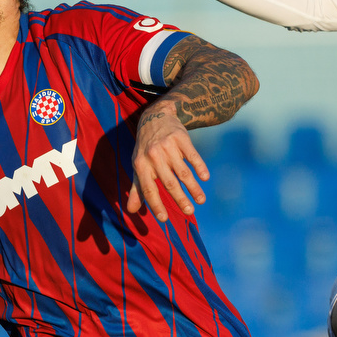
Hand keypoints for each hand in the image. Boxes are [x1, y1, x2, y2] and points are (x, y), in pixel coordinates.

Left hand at [129, 103, 209, 221]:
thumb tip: (131, 211)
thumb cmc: (146, 148)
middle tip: (190, 212)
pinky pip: (192, 156)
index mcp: (141, 165)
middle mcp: (153, 156)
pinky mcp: (181, 138)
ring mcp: (168, 146)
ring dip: (193, 187)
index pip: (148, 189)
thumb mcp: (138, 165)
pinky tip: (205, 178)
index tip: (164, 219)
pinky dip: (200, 167)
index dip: (155, 204)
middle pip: (169, 182)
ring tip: (201, 200)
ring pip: (182, 172)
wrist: (155, 116)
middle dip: (180, 199)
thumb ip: (136, 189)